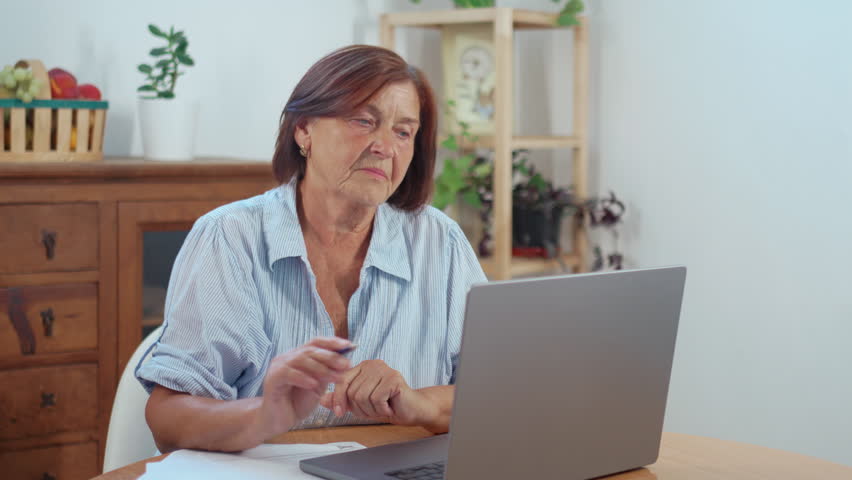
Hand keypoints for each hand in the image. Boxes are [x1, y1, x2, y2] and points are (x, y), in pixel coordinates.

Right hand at [255, 337, 351, 439]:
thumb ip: (327, 373)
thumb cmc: (298, 403)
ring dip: (321, 369)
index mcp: (299, 356)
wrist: (278, 421)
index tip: (349, 346)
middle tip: (346, 365)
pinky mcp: (272, 379)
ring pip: (301, 360)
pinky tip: (314, 385)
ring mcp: (278, 366)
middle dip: (331, 357)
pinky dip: (303, 378)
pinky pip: (288, 374)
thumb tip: (346, 361)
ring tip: (336, 378)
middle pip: (310, 350)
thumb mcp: (317, 386)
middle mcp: (287, 357)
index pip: (316, 343)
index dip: (332, 342)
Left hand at [319, 359, 437, 426]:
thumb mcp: (359, 405)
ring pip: (363, 397)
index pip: (341, 381)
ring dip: (372, 410)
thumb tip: (322, 400)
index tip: (339, 413)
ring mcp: (383, 369)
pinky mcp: (393, 377)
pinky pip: (376, 399)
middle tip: (374, 410)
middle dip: (360, 408)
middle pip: (352, 392)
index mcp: (362, 367)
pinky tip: (390, 407)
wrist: (411, 410)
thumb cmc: (386, 405)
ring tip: (383, 408)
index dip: (338, 399)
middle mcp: (372, 364)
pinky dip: (382, 409)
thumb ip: (342, 400)